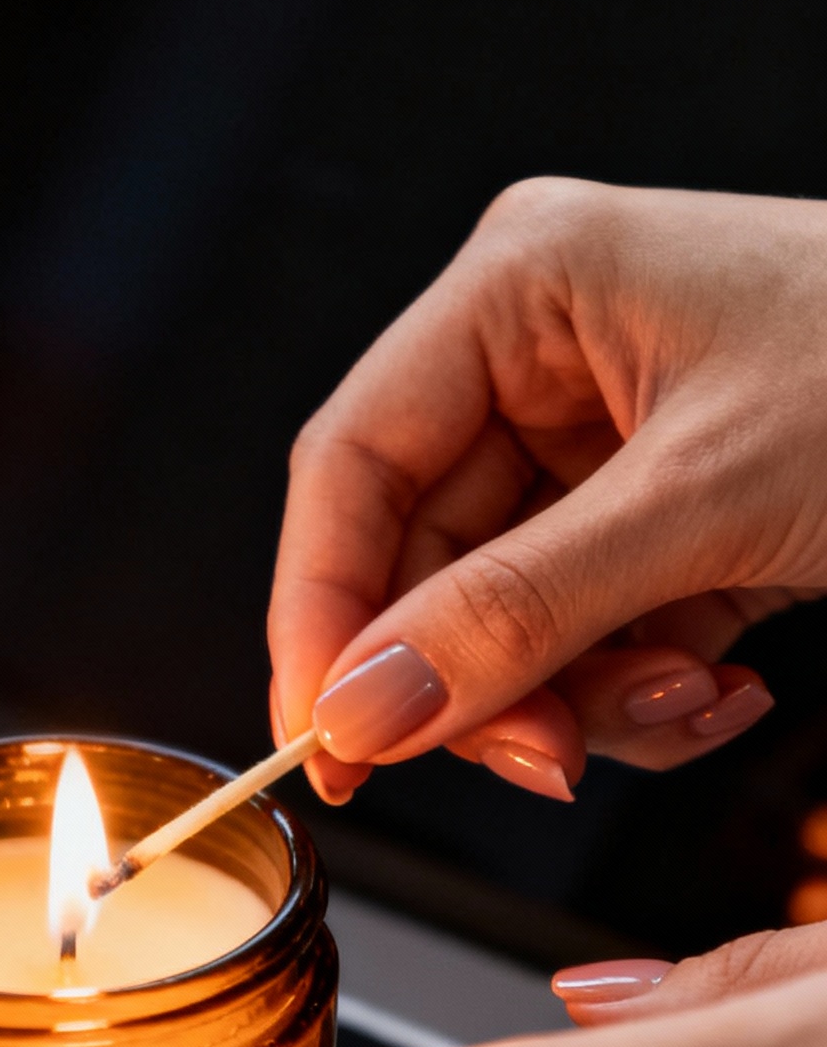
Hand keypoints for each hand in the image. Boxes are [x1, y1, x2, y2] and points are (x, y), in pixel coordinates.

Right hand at [269, 181, 826, 802]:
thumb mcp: (709, 504)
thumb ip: (522, 613)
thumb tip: (365, 705)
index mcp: (527, 286)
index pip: (353, 463)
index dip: (321, 612)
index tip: (326, 740)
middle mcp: (549, 353)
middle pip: (428, 557)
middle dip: (487, 678)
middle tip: (540, 760)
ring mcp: (609, 438)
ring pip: (509, 616)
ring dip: (584, 696)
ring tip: (688, 698)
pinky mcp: (668, 512)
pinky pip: (593, 630)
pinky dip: (646, 686)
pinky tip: (725, 682)